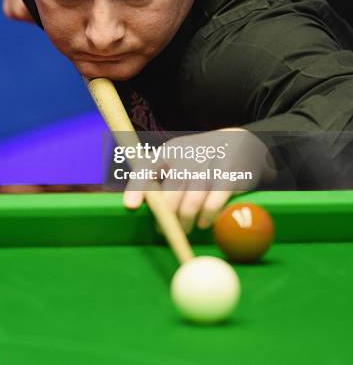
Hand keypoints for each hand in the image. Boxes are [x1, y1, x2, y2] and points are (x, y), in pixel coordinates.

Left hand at [123, 127, 273, 232]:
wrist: (241, 142)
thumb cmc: (200, 156)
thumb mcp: (177, 157)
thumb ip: (159, 176)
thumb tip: (136, 204)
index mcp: (170, 150)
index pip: (147, 167)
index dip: (138, 187)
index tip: (131, 206)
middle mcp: (187, 155)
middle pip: (170, 192)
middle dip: (165, 216)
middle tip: (163, 229)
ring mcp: (209, 166)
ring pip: (191, 202)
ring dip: (185, 221)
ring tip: (184, 229)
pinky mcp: (228, 177)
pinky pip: (213, 204)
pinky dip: (206, 217)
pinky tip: (203, 223)